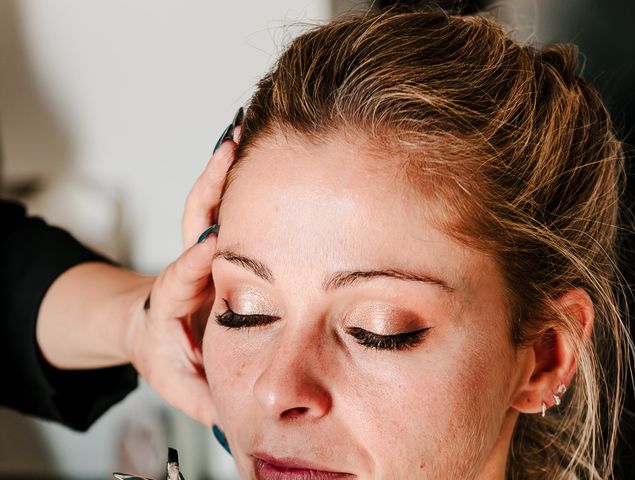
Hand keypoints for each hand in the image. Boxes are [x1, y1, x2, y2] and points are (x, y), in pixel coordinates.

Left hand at [126, 132, 237, 424]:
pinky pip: (220, 205)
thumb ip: (206, 398)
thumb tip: (239, 415)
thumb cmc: (168, 354)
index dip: (198, 259)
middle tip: (233, 150)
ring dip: (223, 169)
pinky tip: (250, 150)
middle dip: (212, 186)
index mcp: (174, 300)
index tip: (215, 242)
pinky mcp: (211, 242)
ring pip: (207, 203)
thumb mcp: (182, 385)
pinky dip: (232, 176)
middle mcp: (188, 266)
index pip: (183, 275)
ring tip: (244, 132)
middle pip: (195, 221)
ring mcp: (200, 250)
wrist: (150, 331)